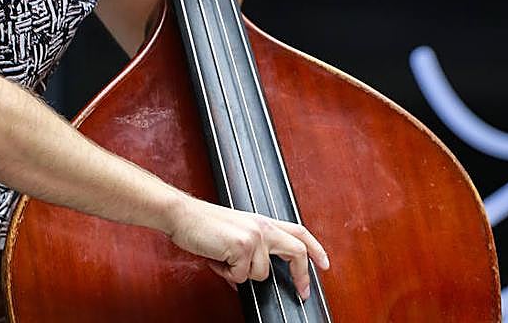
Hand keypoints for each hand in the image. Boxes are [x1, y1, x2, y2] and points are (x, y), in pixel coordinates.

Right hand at [166, 195, 329, 299]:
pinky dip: (227, 273)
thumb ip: (249, 252)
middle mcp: (262, 226)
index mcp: (262, 221)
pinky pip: (242, 276)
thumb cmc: (202, 224)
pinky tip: (217, 258)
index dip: (315, 248)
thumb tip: (248, 277)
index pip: (298, 231)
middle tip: (302, 292)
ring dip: (241, 273)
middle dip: (302, 275)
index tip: (324, 264)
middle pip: (297, 251)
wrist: (183, 215)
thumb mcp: (234, 234)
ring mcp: (255, 236)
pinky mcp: (243, 246)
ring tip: (223, 259)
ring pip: (261, 274)